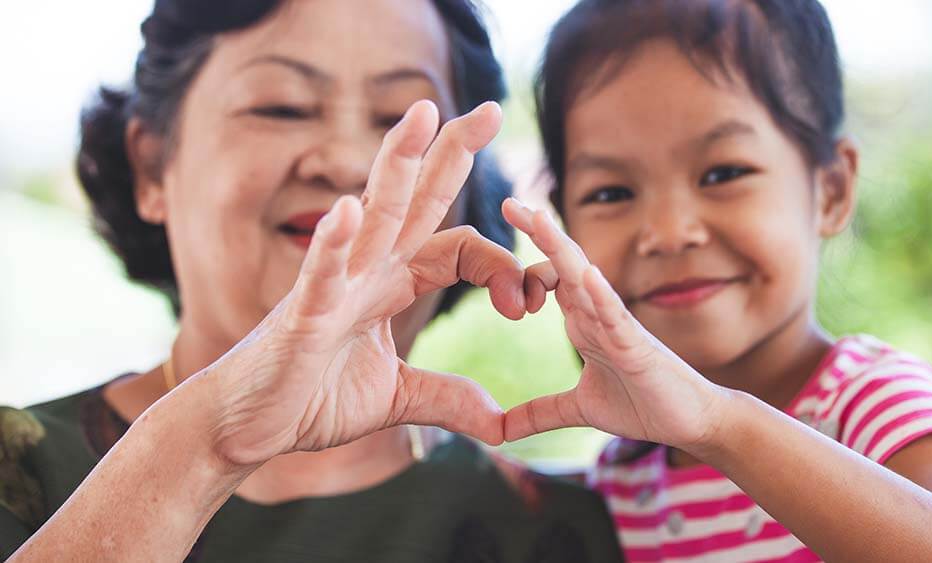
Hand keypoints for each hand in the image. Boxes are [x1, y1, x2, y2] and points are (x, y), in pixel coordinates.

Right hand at [197, 100, 522, 466]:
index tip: (529, 305)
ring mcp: (334, 287)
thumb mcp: (396, 398)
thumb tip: (499, 420)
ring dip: (397, 164)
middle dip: (452, 153)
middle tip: (492, 109)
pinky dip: (332, 243)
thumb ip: (447, 398)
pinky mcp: (301, 317)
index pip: (459, 248)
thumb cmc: (312, 399)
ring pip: (373, 215)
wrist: (249, 427)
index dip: (502, 269)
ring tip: (424, 113)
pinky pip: (319, 273)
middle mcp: (367, 271)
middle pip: (417, 200)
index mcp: (392, 283)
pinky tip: (347, 210)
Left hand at [501, 199, 729, 450]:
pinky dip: (602, 295)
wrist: (692, 422)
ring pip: (586, 279)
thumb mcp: (579, 410)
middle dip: (538, 231)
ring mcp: (618, 327)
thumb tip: (500, 433)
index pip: (549, 281)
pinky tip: (587, 276)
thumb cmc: (643, 405)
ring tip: (539, 220)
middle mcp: (598, 315)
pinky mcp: (637, 347)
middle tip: (509, 201)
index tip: (487, 260)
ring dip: (562, 249)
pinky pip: (617, 316)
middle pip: (564, 264)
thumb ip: (540, 414)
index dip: (521, 268)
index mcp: (583, 323)